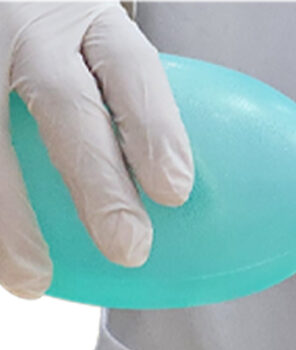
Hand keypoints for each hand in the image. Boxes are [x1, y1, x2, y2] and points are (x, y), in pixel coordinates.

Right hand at [0, 2, 192, 297]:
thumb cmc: (54, 42)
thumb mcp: (90, 45)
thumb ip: (126, 103)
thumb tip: (177, 203)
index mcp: (85, 18)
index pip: (129, 66)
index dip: (155, 126)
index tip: (175, 192)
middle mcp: (28, 25)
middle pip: (66, 105)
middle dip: (98, 181)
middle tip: (128, 247)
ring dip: (11, 214)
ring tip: (32, 275)